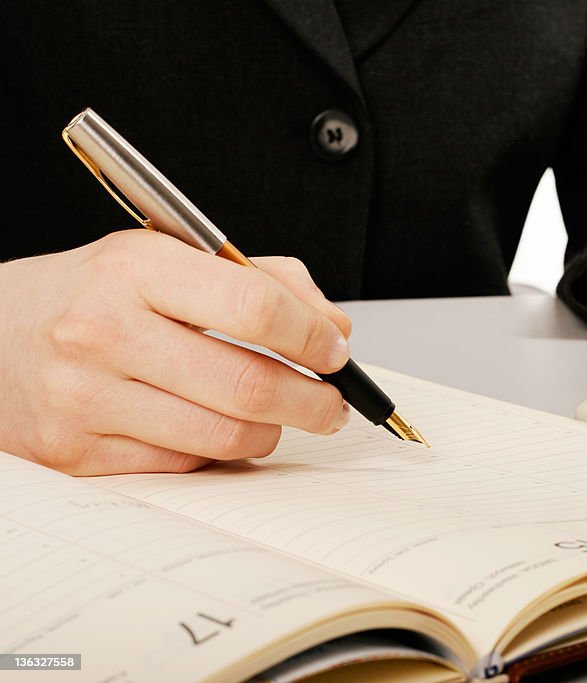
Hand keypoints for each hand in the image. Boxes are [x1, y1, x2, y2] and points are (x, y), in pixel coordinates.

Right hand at [0, 230, 351, 474]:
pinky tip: (217, 430)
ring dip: (273, 431)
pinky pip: (186, 467)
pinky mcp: (78, 455)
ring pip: (225, 437)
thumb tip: (332, 327)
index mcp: (134, 269)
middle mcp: (103, 332)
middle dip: (314, 401)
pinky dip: (219, 453)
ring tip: (280, 416)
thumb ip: (261, 281)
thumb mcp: (167, 259)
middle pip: (248, 385)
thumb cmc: (91, 296)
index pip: (254, 306)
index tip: (334, 349)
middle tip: (333, 403)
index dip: (312, 335)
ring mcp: (85, 400)